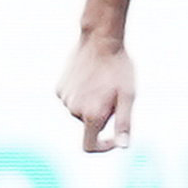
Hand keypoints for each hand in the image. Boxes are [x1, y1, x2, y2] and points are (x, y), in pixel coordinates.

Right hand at [57, 34, 135, 151]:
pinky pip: (73, 99)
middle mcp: (74, 110)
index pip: (89, 145)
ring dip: (92, 103)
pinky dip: (83, 94)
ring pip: (81, 111)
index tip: (114, 137)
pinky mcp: (59, 88)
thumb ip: (124, 123)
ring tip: (103, 83)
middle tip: (115, 94)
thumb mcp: (128, 97)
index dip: (103, 146)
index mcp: (91, 115)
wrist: (100, 40)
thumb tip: (122, 146)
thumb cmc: (119, 69)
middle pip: (90, 124)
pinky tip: (91, 77)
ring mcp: (64, 98)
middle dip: (103, 115)